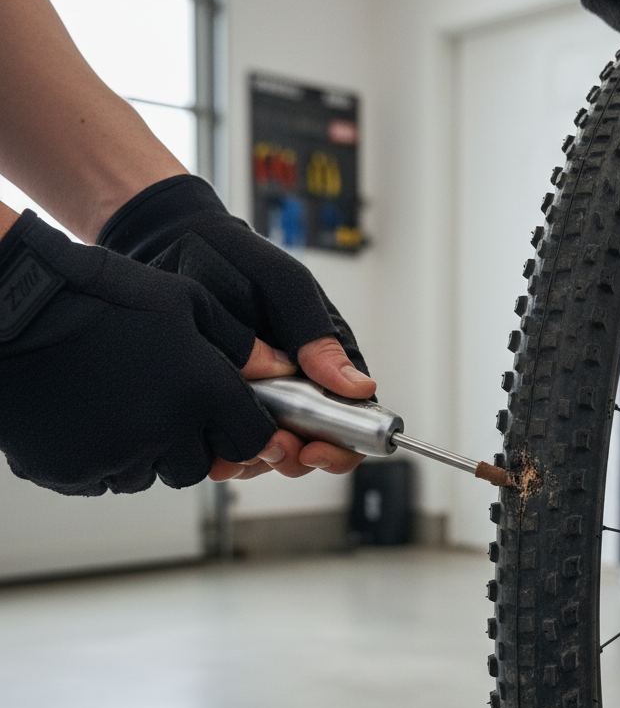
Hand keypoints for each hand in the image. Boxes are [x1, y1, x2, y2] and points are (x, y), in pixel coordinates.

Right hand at [0, 211, 275, 494]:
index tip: (230, 419)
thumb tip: (279, 368)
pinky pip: (102, 480)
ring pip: (150, 475)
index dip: (245, 431)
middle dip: (192, 442)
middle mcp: (164, 432)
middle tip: (163, 404)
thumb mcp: (187, 302)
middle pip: (201, 465)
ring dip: (146, 452)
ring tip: (121, 403)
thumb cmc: (103, 295)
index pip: (251, 440)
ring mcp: (115, 456)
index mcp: (200, 392)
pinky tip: (89, 417)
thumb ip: (240, 343)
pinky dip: (101, 459)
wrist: (13, 305)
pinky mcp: (71, 472)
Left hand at [96, 174, 376, 480]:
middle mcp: (300, 384)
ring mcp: (263, 398)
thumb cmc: (233, 259)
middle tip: (270, 449)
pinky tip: (213, 446)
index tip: (314, 447)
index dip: (342, 445)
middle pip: (316, 446)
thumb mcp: (285, 289)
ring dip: (258, 458)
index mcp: (326, 358)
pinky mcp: (226, 405)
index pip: (356, 418)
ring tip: (236, 447)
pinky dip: (225, 453)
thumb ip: (318, 336)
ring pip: (275, 452)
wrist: (171, 250)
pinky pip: (235, 445)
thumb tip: (359, 386)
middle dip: (295, 457)